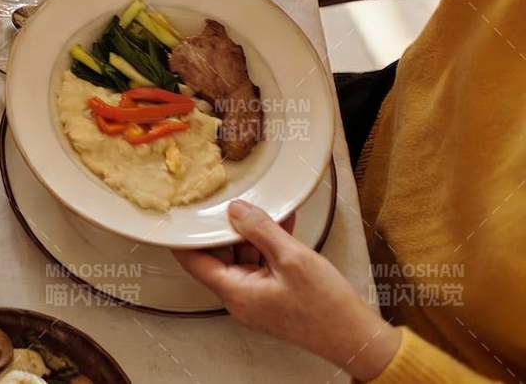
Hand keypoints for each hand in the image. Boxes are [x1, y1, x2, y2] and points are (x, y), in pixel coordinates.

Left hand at [174, 200, 401, 378]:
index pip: (193, 260)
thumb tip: (236, 210)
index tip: (184, 213)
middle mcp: (240, 298)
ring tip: (266, 209)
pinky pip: (262, 264)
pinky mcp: (273, 296)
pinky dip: (269, 245)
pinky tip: (282, 225)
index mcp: (235, 292)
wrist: (357, 339)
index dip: (186, 235)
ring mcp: (257, 298)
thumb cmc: (327, 309)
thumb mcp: (292, 258)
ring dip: (253, 234)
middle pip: (218, 255)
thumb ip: (260, 230)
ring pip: (243, 257)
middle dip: (227, 228)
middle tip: (233, 202)